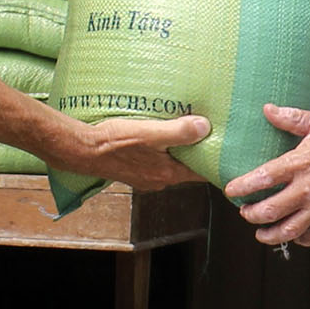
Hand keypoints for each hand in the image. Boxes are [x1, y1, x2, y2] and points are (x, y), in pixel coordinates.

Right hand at [79, 114, 208, 190]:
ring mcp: (145, 177)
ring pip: (171, 164)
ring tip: (184, 131)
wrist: (84, 151)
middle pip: (187, 168)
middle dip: (197, 153)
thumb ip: (179, 131)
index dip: (214, 161)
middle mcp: (158, 179)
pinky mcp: (134, 171)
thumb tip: (205, 128)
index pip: (201, 173)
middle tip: (208, 134)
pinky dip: (162, 151)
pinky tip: (158, 137)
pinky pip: (156, 162)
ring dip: (178, 151)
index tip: (225, 149)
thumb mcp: (150, 132)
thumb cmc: (115, 142)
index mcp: (167, 173)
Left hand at [224, 104, 309, 246]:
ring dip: (269, 234)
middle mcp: (309, 188)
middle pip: (271, 210)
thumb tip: (267, 109)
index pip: (265, 177)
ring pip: (289, 230)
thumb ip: (291, 117)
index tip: (230, 190)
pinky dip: (299, 239)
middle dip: (251, 214)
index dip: (243, 186)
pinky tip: (291, 234)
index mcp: (302, 163)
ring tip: (260, 232)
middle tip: (243, 211)